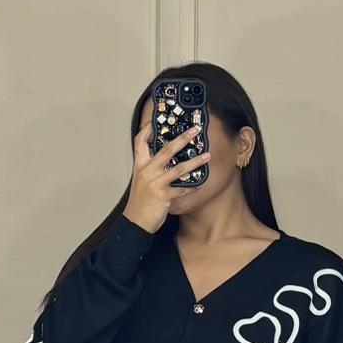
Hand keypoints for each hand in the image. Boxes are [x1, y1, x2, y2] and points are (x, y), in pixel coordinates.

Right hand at [122, 118, 210, 234]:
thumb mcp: (141, 181)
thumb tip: (165, 158)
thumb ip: (150, 168)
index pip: (140, 141)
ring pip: (179, 168)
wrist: (135, 222)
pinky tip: (200, 185)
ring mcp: (155, 183)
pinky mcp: (163, 196)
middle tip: (195, 131)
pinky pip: (182, 190)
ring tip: (206, 156)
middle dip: (182, 138)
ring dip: (195, 162)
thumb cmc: (140, 202)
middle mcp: (147, 171)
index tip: (157, 120)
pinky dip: (192, 187)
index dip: (147, 128)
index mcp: (140, 165)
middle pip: (166, 149)